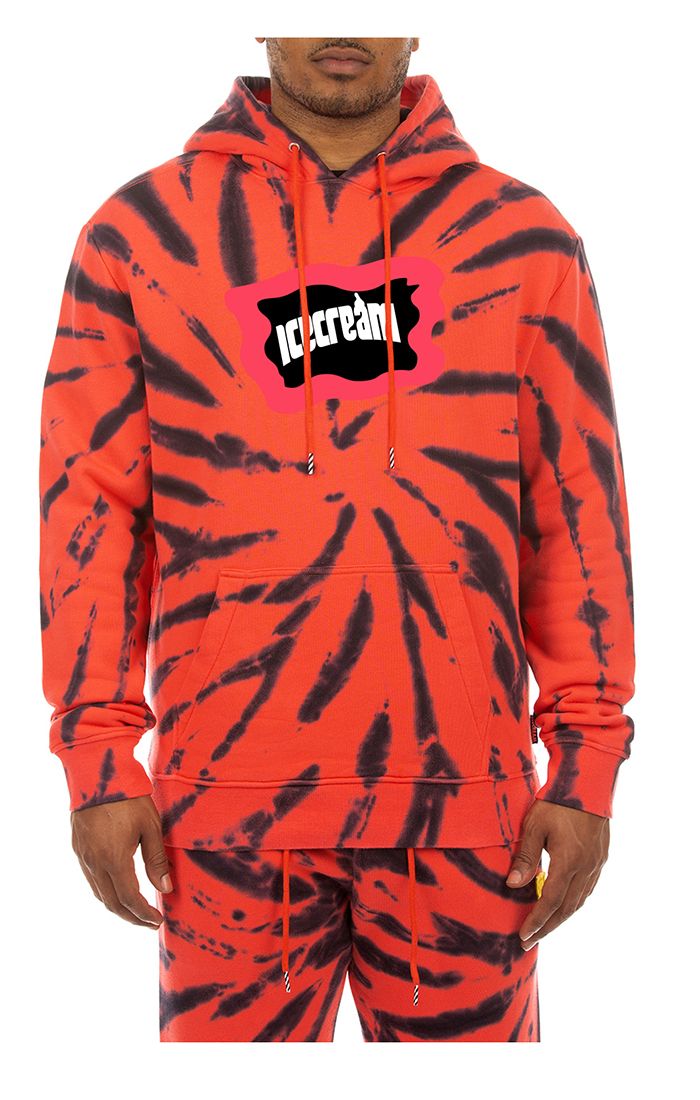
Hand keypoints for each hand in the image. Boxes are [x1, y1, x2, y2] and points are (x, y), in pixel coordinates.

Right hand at [71, 795, 172, 927]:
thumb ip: (156, 860)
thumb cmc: (129, 797)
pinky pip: (91, 879)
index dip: (144, 914)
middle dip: (131, 917)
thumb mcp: (150, 826)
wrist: (98, 772)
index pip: (129, 899)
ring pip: (99, 893)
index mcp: (113, 860)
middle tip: (148, 921)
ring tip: (136, 909)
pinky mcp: (78, 847)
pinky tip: (118, 887)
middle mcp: (94, 863)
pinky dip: (105, 891)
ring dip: (117, 906)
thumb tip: (166, 888)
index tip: (157, 920)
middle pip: (111, 903)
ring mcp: (83, 856)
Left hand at [506, 800, 608, 949]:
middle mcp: (586, 868)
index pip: (550, 901)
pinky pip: (587, 889)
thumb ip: (525, 856)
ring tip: (544, 927)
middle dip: (547, 927)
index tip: (523, 936)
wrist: (587, 783)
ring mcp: (596, 864)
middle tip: (530, 941)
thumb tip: (513, 885)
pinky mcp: (600, 858)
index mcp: (569, 862)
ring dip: (561, 917)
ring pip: (579, 901)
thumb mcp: (534, 825)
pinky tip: (563, 904)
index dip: (536, 921)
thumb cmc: (557, 802)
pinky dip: (573, 902)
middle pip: (566, 908)